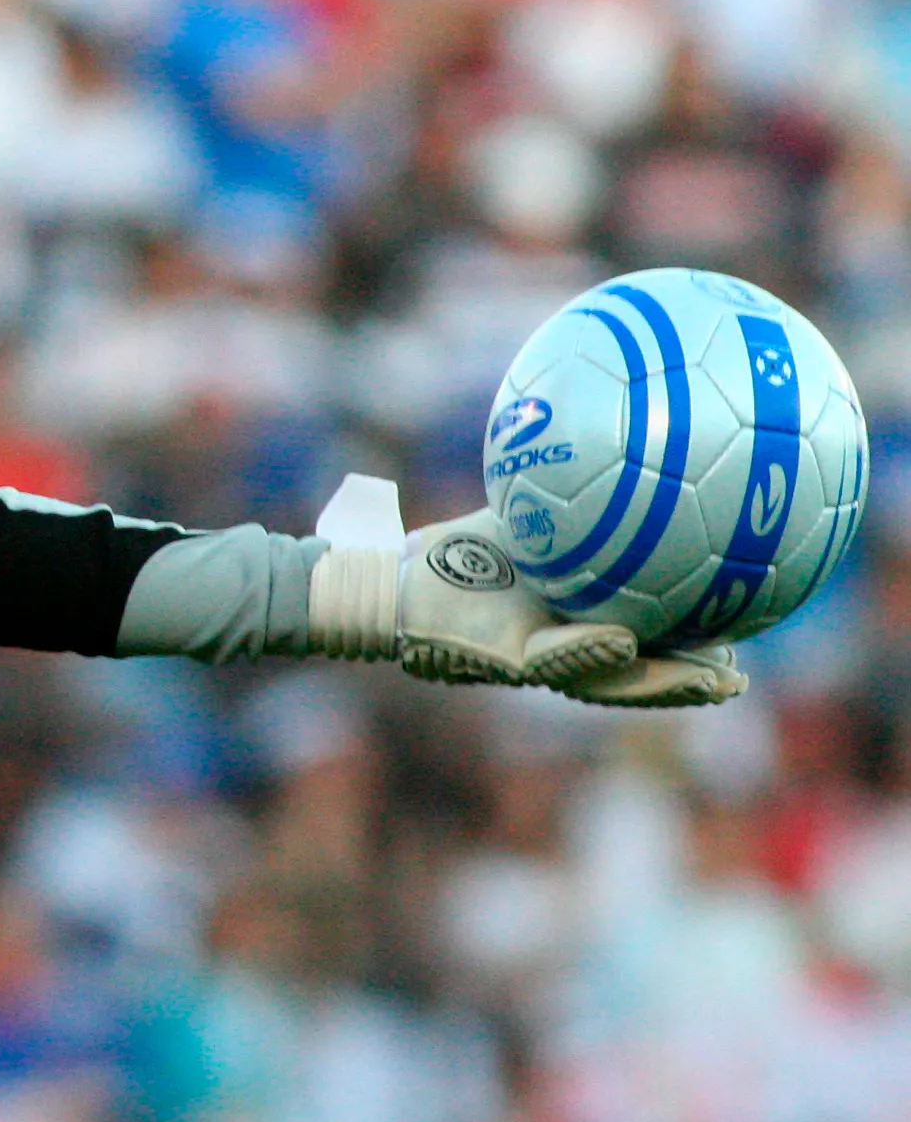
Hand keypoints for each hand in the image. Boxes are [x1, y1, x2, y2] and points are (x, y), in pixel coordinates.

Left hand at [305, 476, 744, 706]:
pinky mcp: (490, 657)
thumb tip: (621, 439)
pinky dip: (586, 651)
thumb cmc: (446, 552)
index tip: (743, 642)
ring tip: (712, 678)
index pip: (644, 646)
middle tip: (742, 675)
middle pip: (636, 677)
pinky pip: (547, 655)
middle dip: (688, 679)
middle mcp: (552, 652)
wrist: (379, 579)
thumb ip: (566, 499)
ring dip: (658, 682)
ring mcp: (525, 659)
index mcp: (566, 627)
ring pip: (604, 681)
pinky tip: (624, 642)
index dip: (691, 652)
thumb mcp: (517, 520)